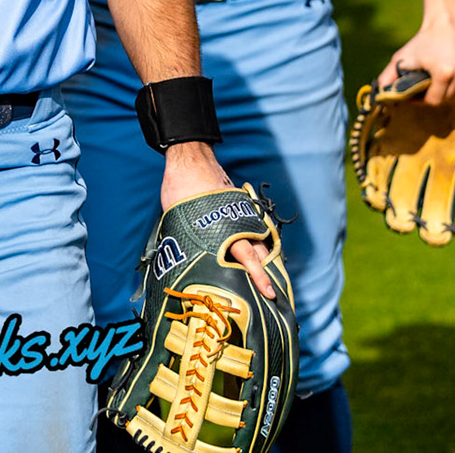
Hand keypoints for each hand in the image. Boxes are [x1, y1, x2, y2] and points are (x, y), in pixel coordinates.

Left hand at [160, 142, 277, 300]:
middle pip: (258, 253)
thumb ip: (192, 242)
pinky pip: (252, 229)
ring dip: (263, 260)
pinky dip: (256, 243)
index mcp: (224, 228)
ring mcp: (241, 214)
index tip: (269, 292)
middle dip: (266, 274)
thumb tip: (191, 263)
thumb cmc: (180, 189)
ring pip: (258, 241)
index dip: (259, 277)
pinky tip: (257, 256)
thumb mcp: (181, 220)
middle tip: (273, 294)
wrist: (190, 159)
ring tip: (267, 280)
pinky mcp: (239, 207)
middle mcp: (238, 223)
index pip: (247, 258)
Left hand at [379, 16, 454, 105]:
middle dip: (432, 96)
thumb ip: (388, 77)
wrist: (447, 25)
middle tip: (423, 86)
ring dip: (445, 91)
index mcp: (444, 73)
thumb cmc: (422, 42)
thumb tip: (379, 94)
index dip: (421, 100)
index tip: (413, 94)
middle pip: (445, 99)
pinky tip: (449, 74)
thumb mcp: (401, 58)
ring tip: (435, 79)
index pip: (433, 101)